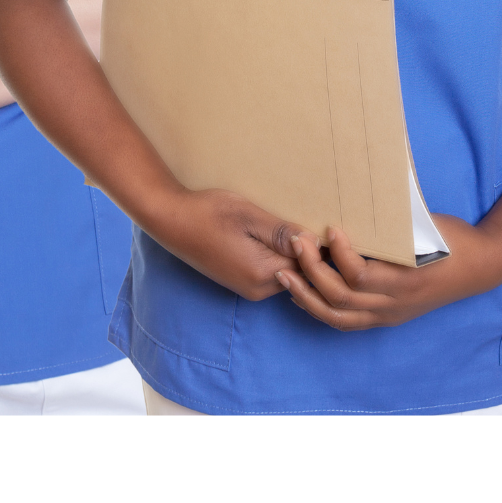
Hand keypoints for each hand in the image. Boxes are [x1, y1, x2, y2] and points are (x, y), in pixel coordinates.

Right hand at [148, 187, 309, 301]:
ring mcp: (250, 288)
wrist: (172, 220)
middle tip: (318, 221)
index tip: (329, 224)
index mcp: (263, 274)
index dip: (321, 245)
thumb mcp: (249, 216)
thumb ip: (282, 232)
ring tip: (299, 224)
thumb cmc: (209, 213)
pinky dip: (282, 255)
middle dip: (311, 252)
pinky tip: (280, 235)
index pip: (310, 265)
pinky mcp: (243, 281)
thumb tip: (315, 243)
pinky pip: (274, 270)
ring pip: (289, 272)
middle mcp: (258, 289)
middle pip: (302, 272)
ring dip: (297, 253)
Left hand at [278, 216, 501, 330]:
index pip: (359, 275)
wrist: (479, 267)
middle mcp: (394, 304)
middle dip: (312, 271)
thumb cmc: (452, 239)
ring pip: (337, 316)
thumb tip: (355, 201)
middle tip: (296, 243)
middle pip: (341, 297)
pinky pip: (346, 322)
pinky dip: (320, 310)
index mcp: (406, 280)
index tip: (330, 228)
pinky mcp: (386, 319)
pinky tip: (302, 295)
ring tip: (284, 275)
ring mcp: (389, 315)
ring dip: (307, 296)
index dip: (339, 253)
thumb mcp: (425, 228)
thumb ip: (391, 226)